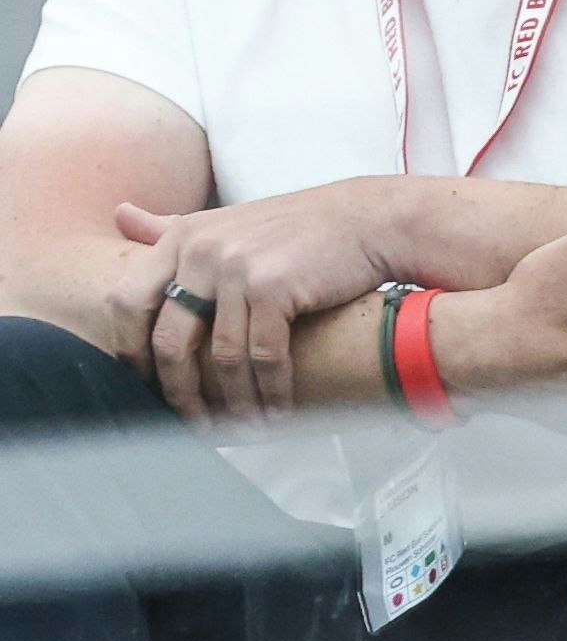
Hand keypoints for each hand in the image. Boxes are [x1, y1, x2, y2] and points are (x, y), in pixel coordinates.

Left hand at [122, 182, 408, 422]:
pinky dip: (271, 391)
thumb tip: (120, 214)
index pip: (126, 303)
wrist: (371, 219)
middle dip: (179, 391)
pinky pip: (263, 356)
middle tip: (195, 419)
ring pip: (220, 356)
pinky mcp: (274, 287)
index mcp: (182, 236)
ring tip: (245, 425)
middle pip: (168, 338)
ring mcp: (237, 268)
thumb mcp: (228, 219)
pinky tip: (279, 410)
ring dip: (233, 400)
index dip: (131, 351)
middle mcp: (202, 249)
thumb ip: (171, 226)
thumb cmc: (302, 226)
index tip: (149, 383)